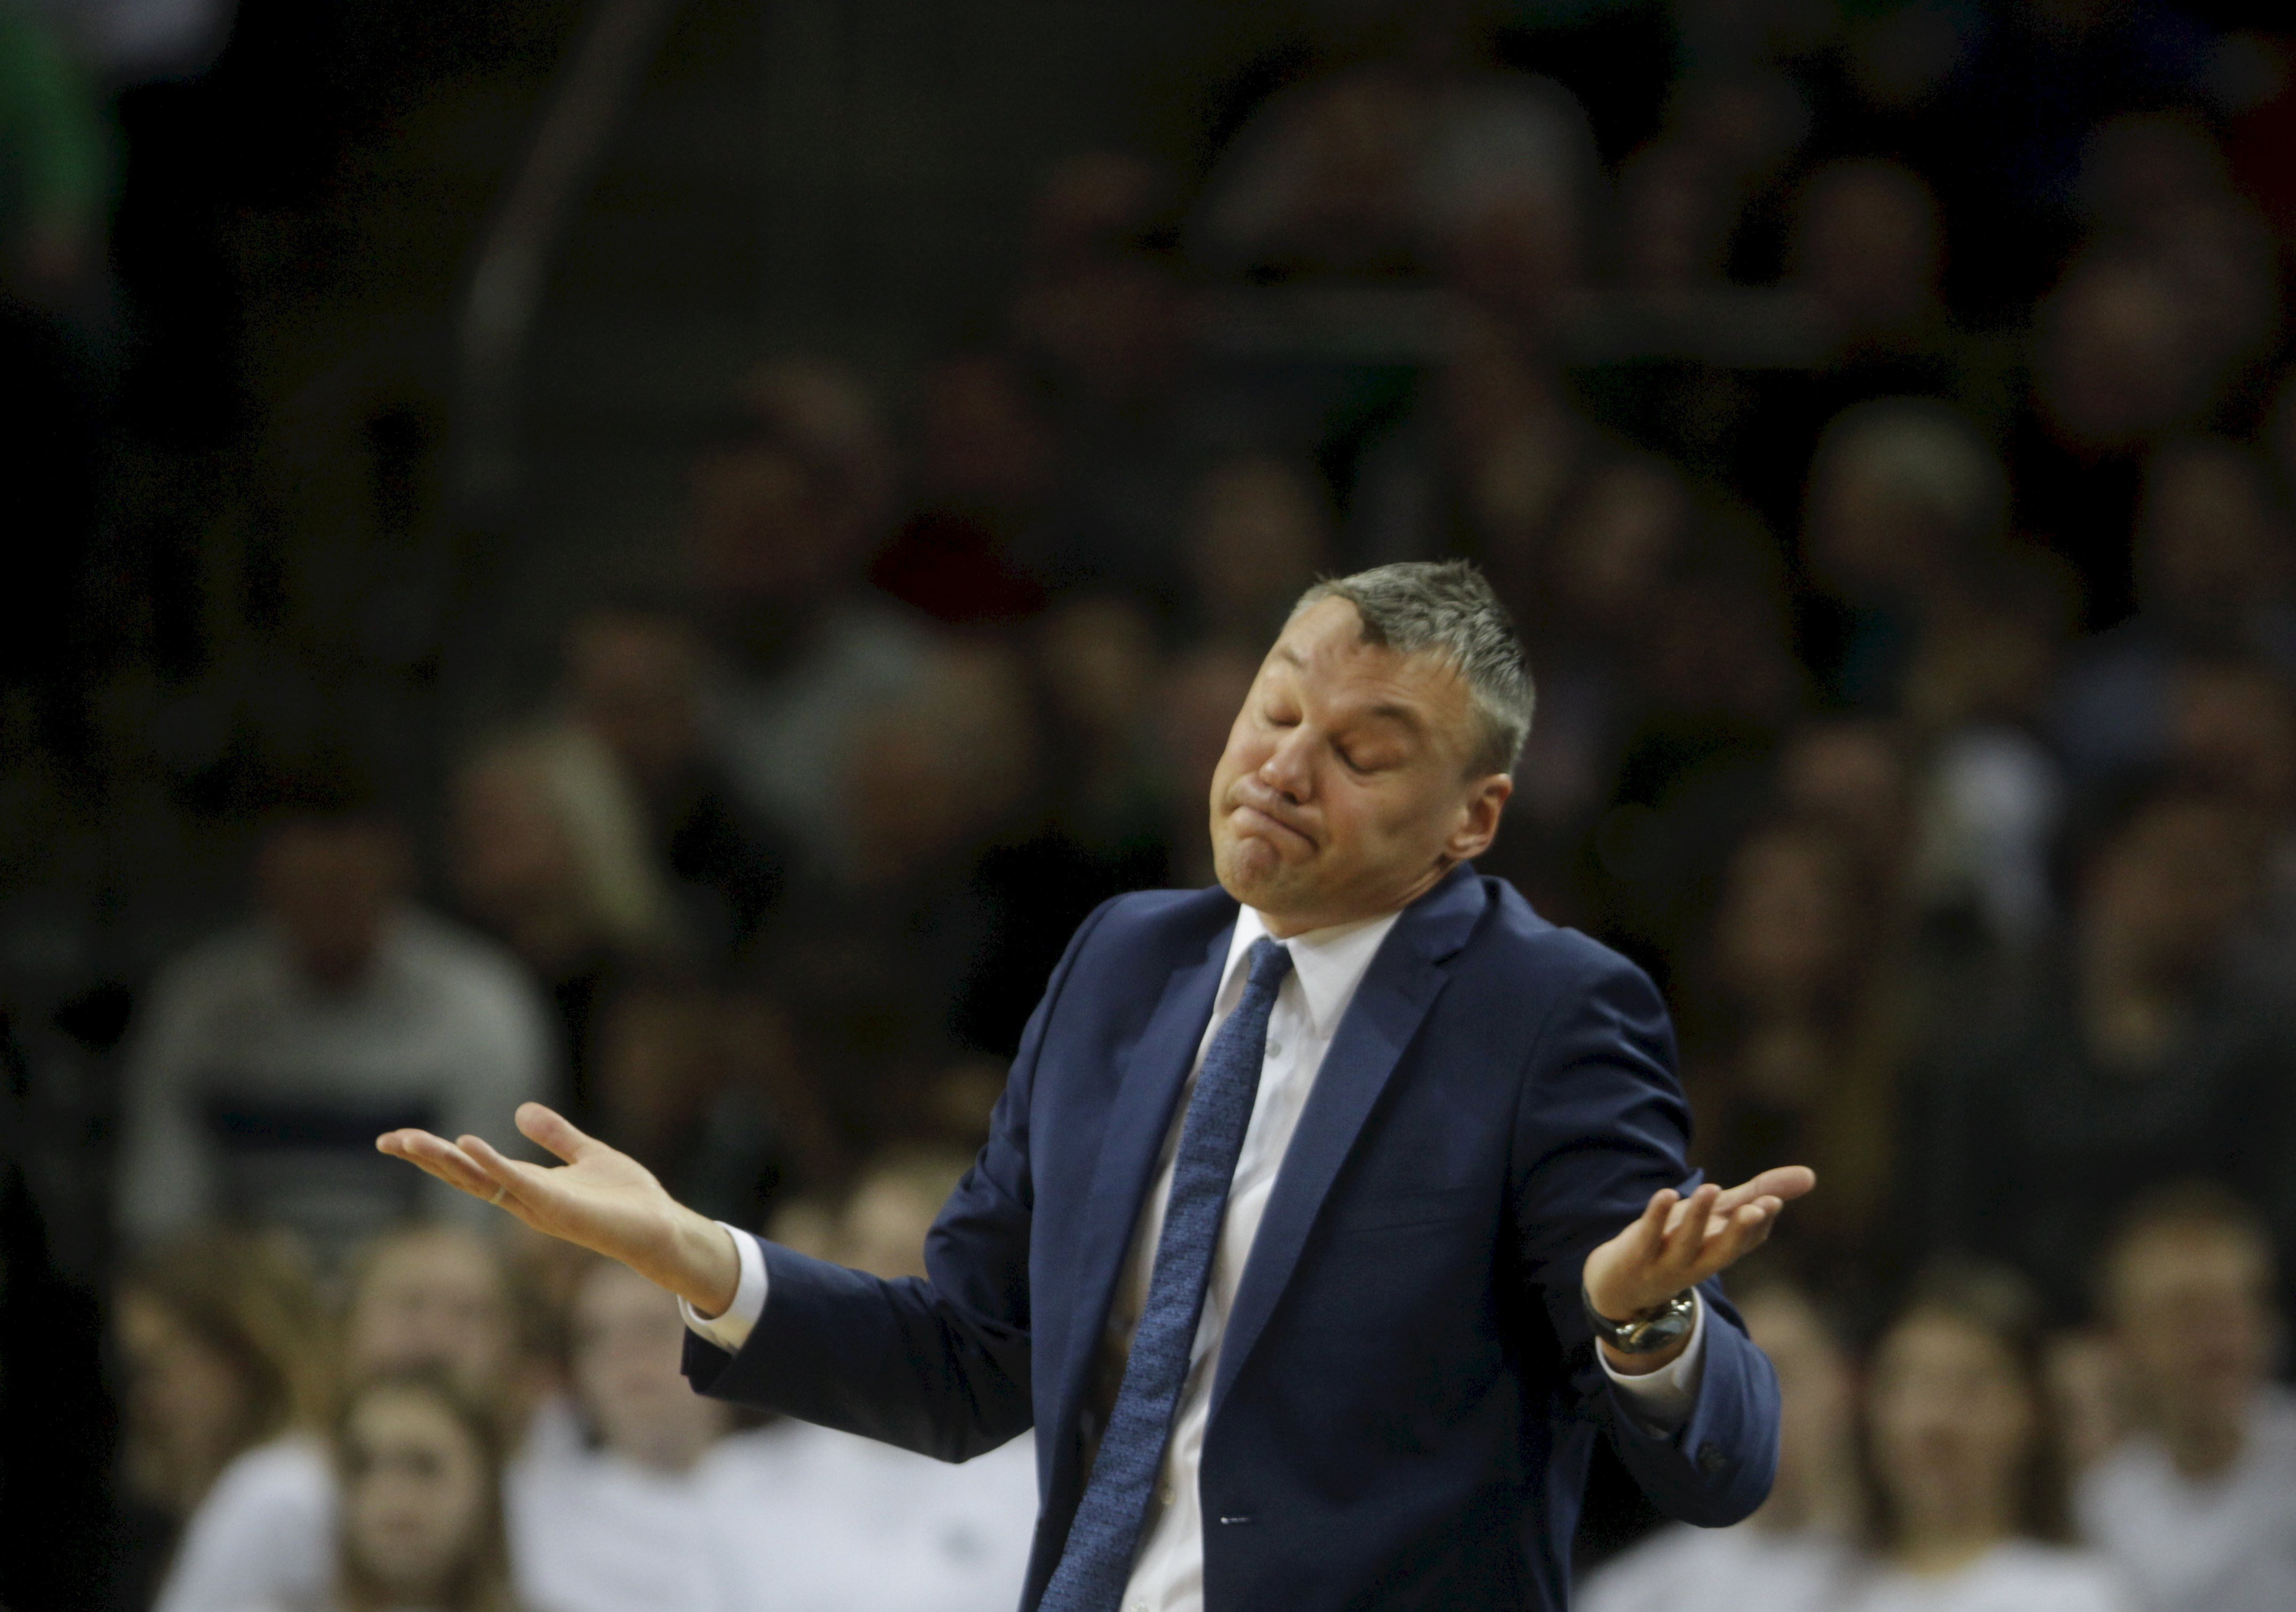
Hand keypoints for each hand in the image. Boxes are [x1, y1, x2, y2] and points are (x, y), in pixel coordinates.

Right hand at [377, 1103, 740, 1315]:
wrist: (662, 1227)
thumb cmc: (628, 1198)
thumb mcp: (587, 1154)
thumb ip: (556, 1135)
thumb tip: (520, 1110)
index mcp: (528, 1185)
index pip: (471, 1167)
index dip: (436, 1153)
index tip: (397, 1137)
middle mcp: (524, 1199)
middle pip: (464, 1175)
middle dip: (426, 1158)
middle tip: (387, 1139)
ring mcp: (537, 1206)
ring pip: (481, 1180)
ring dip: (445, 1160)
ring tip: (409, 1139)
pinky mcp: (558, 1208)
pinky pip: (518, 1183)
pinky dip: (492, 1164)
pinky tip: (467, 1143)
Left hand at [1581, 1165, 1815, 1373]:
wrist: (1620, 1283)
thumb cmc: (1677, 1241)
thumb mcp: (1716, 1216)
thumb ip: (1758, 1194)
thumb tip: (1811, 1175)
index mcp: (1720, 1250)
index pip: (1747, 1241)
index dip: (1759, 1223)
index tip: (1773, 1201)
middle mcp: (1698, 1261)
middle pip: (1724, 1249)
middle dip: (1741, 1230)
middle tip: (1758, 1207)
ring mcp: (1666, 1262)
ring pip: (1686, 1242)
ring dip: (1699, 1217)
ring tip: (1711, 1188)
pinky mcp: (1636, 1255)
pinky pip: (1648, 1236)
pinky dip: (1657, 1216)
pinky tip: (1667, 1194)